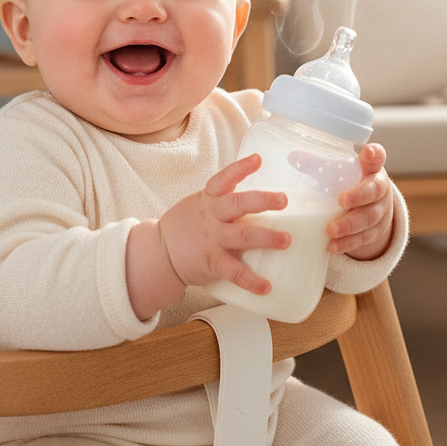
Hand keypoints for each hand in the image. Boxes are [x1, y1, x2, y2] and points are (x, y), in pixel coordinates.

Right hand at [159, 153, 289, 295]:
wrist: (160, 253)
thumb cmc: (186, 226)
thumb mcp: (200, 204)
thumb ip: (223, 200)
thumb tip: (259, 197)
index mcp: (208, 198)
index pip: (224, 178)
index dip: (240, 168)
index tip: (258, 159)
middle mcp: (211, 216)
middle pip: (238, 204)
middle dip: (262, 201)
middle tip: (283, 200)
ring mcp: (212, 239)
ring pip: (242, 236)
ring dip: (266, 238)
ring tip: (286, 240)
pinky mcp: (212, 262)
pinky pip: (234, 272)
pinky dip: (251, 280)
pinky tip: (266, 286)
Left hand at [327, 143, 393, 259]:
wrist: (373, 208)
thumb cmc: (352, 184)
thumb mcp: (341, 172)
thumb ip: (319, 164)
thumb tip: (292, 157)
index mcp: (371, 169)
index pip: (377, 157)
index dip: (374, 155)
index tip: (369, 152)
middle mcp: (380, 188)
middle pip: (374, 191)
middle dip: (358, 196)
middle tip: (340, 201)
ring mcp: (381, 211)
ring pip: (370, 218)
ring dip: (350, 225)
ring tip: (331, 230)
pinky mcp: (376, 231)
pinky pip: (365, 238)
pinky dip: (349, 243)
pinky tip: (333, 246)